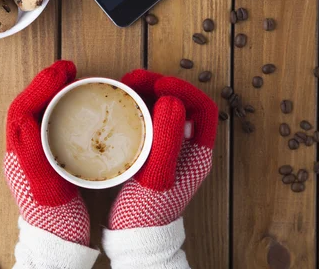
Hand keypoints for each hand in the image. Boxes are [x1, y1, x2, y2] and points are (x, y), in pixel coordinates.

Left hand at [4, 60, 89, 244]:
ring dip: (53, 92)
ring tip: (73, 80)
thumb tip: (24, 119)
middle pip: (29, 105)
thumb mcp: (47, 191)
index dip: (41, 85)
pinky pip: (50, 123)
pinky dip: (62, 107)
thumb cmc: (55, 223)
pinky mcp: (48, 159)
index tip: (63, 70)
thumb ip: (33, 158)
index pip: (21, 109)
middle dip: (46, 83)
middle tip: (68, 68)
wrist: (59, 246)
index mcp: (19, 155)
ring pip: (39, 113)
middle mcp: (23, 151)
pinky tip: (79, 106)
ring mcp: (35, 154)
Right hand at [109, 69, 217, 228]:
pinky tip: (117, 107)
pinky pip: (146, 122)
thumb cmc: (148, 214)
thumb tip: (170, 99)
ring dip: (145, 94)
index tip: (158, 84)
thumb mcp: (156, 177)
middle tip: (133, 78)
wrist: (134, 239)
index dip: (183, 89)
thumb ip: (166, 139)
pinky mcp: (147, 153)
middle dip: (159, 86)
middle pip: (180, 104)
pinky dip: (134, 109)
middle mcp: (185, 148)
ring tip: (123, 87)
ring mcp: (166, 150)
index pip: (202, 108)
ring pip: (161, 111)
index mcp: (196, 152)